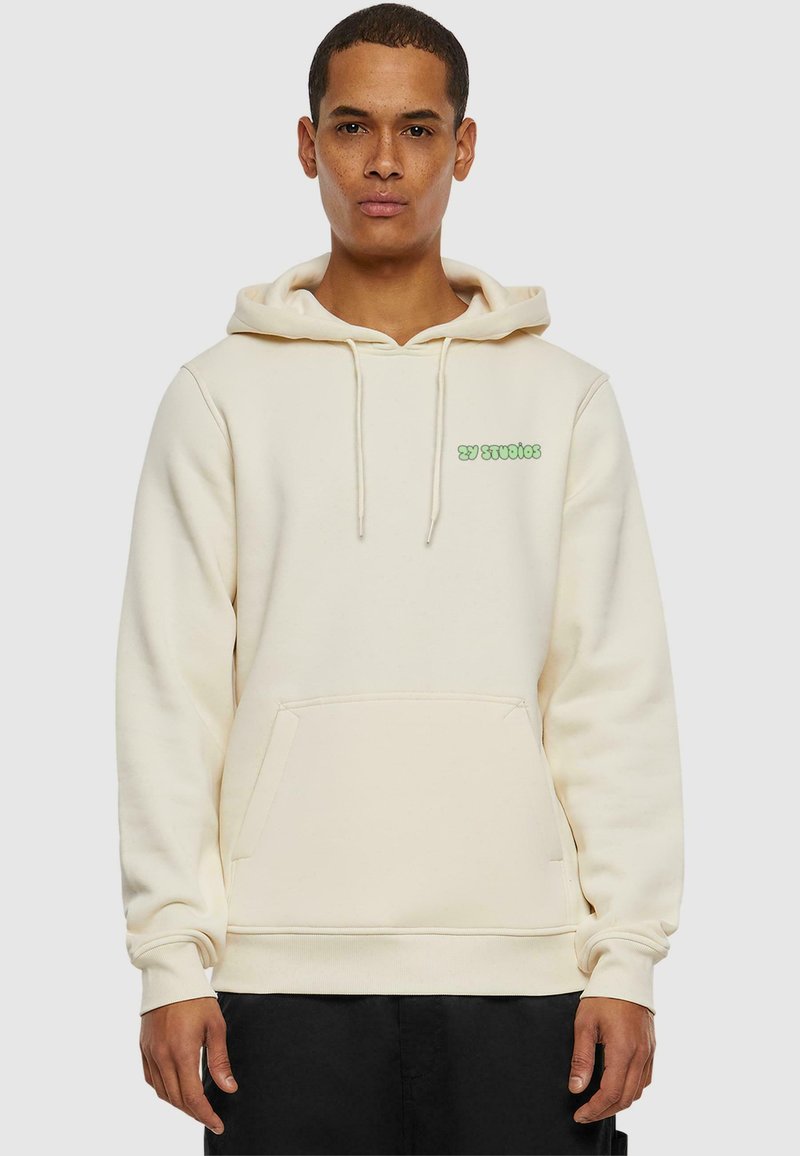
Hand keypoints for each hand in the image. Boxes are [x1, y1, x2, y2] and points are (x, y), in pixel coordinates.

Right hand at [139, 996, 236, 1135]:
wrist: (170, 976)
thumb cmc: (197, 998)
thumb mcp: (216, 1026)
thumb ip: (220, 1060)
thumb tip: (229, 1088)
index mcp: (182, 1052)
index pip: (192, 1096)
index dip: (205, 1114)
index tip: (217, 1123)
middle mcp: (162, 1056)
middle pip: (176, 1099)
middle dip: (194, 1112)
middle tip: (210, 1117)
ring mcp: (150, 1052)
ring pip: (162, 1092)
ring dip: (178, 1104)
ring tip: (196, 1106)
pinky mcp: (143, 1047)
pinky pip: (150, 1078)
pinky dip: (163, 1090)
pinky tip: (175, 1089)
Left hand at [568, 996, 654, 1123]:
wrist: (625, 974)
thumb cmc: (602, 996)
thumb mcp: (584, 1024)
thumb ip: (581, 1059)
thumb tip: (576, 1088)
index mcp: (623, 1049)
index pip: (610, 1093)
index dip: (594, 1109)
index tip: (579, 1114)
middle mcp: (640, 1054)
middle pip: (626, 1098)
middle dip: (604, 1111)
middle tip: (585, 1114)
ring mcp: (649, 1052)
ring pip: (638, 1092)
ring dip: (619, 1103)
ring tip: (598, 1104)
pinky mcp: (651, 1047)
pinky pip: (645, 1079)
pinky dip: (632, 1090)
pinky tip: (618, 1088)